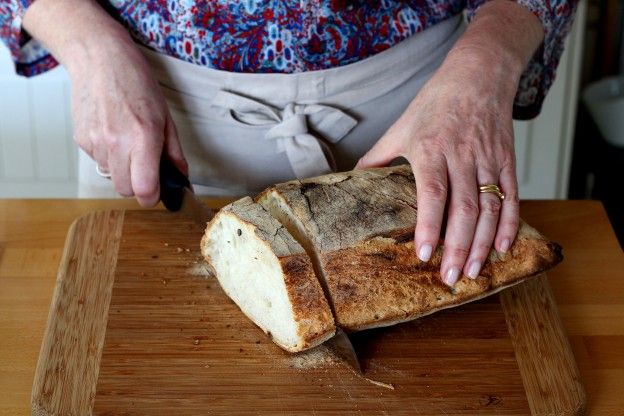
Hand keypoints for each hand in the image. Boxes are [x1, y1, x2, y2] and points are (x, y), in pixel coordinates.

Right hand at [69, 40, 186, 205]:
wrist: (100, 59)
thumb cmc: (137, 83)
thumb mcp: (166, 117)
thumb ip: (174, 153)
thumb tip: (182, 179)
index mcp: (143, 137)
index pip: (143, 189)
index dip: (152, 197)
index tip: (157, 193)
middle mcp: (117, 143)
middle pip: (125, 190)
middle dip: (137, 185)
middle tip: (145, 167)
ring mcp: (96, 142)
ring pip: (111, 176)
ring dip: (122, 168)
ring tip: (127, 140)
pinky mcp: (81, 139)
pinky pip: (99, 161)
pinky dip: (108, 155)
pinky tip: (112, 132)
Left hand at [356, 0, 542, 285]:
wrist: (478, 76)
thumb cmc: (434, 103)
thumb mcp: (400, 127)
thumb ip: (377, 157)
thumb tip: (354, 180)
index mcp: (431, 151)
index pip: (433, 194)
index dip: (430, 226)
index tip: (424, 255)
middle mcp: (462, 158)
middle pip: (464, 210)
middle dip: (458, 248)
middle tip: (452, 278)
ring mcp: (487, 161)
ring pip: (490, 208)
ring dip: (483, 243)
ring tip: (475, 271)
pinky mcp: (506, 161)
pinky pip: (512, 196)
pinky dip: (510, 224)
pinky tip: (503, 247)